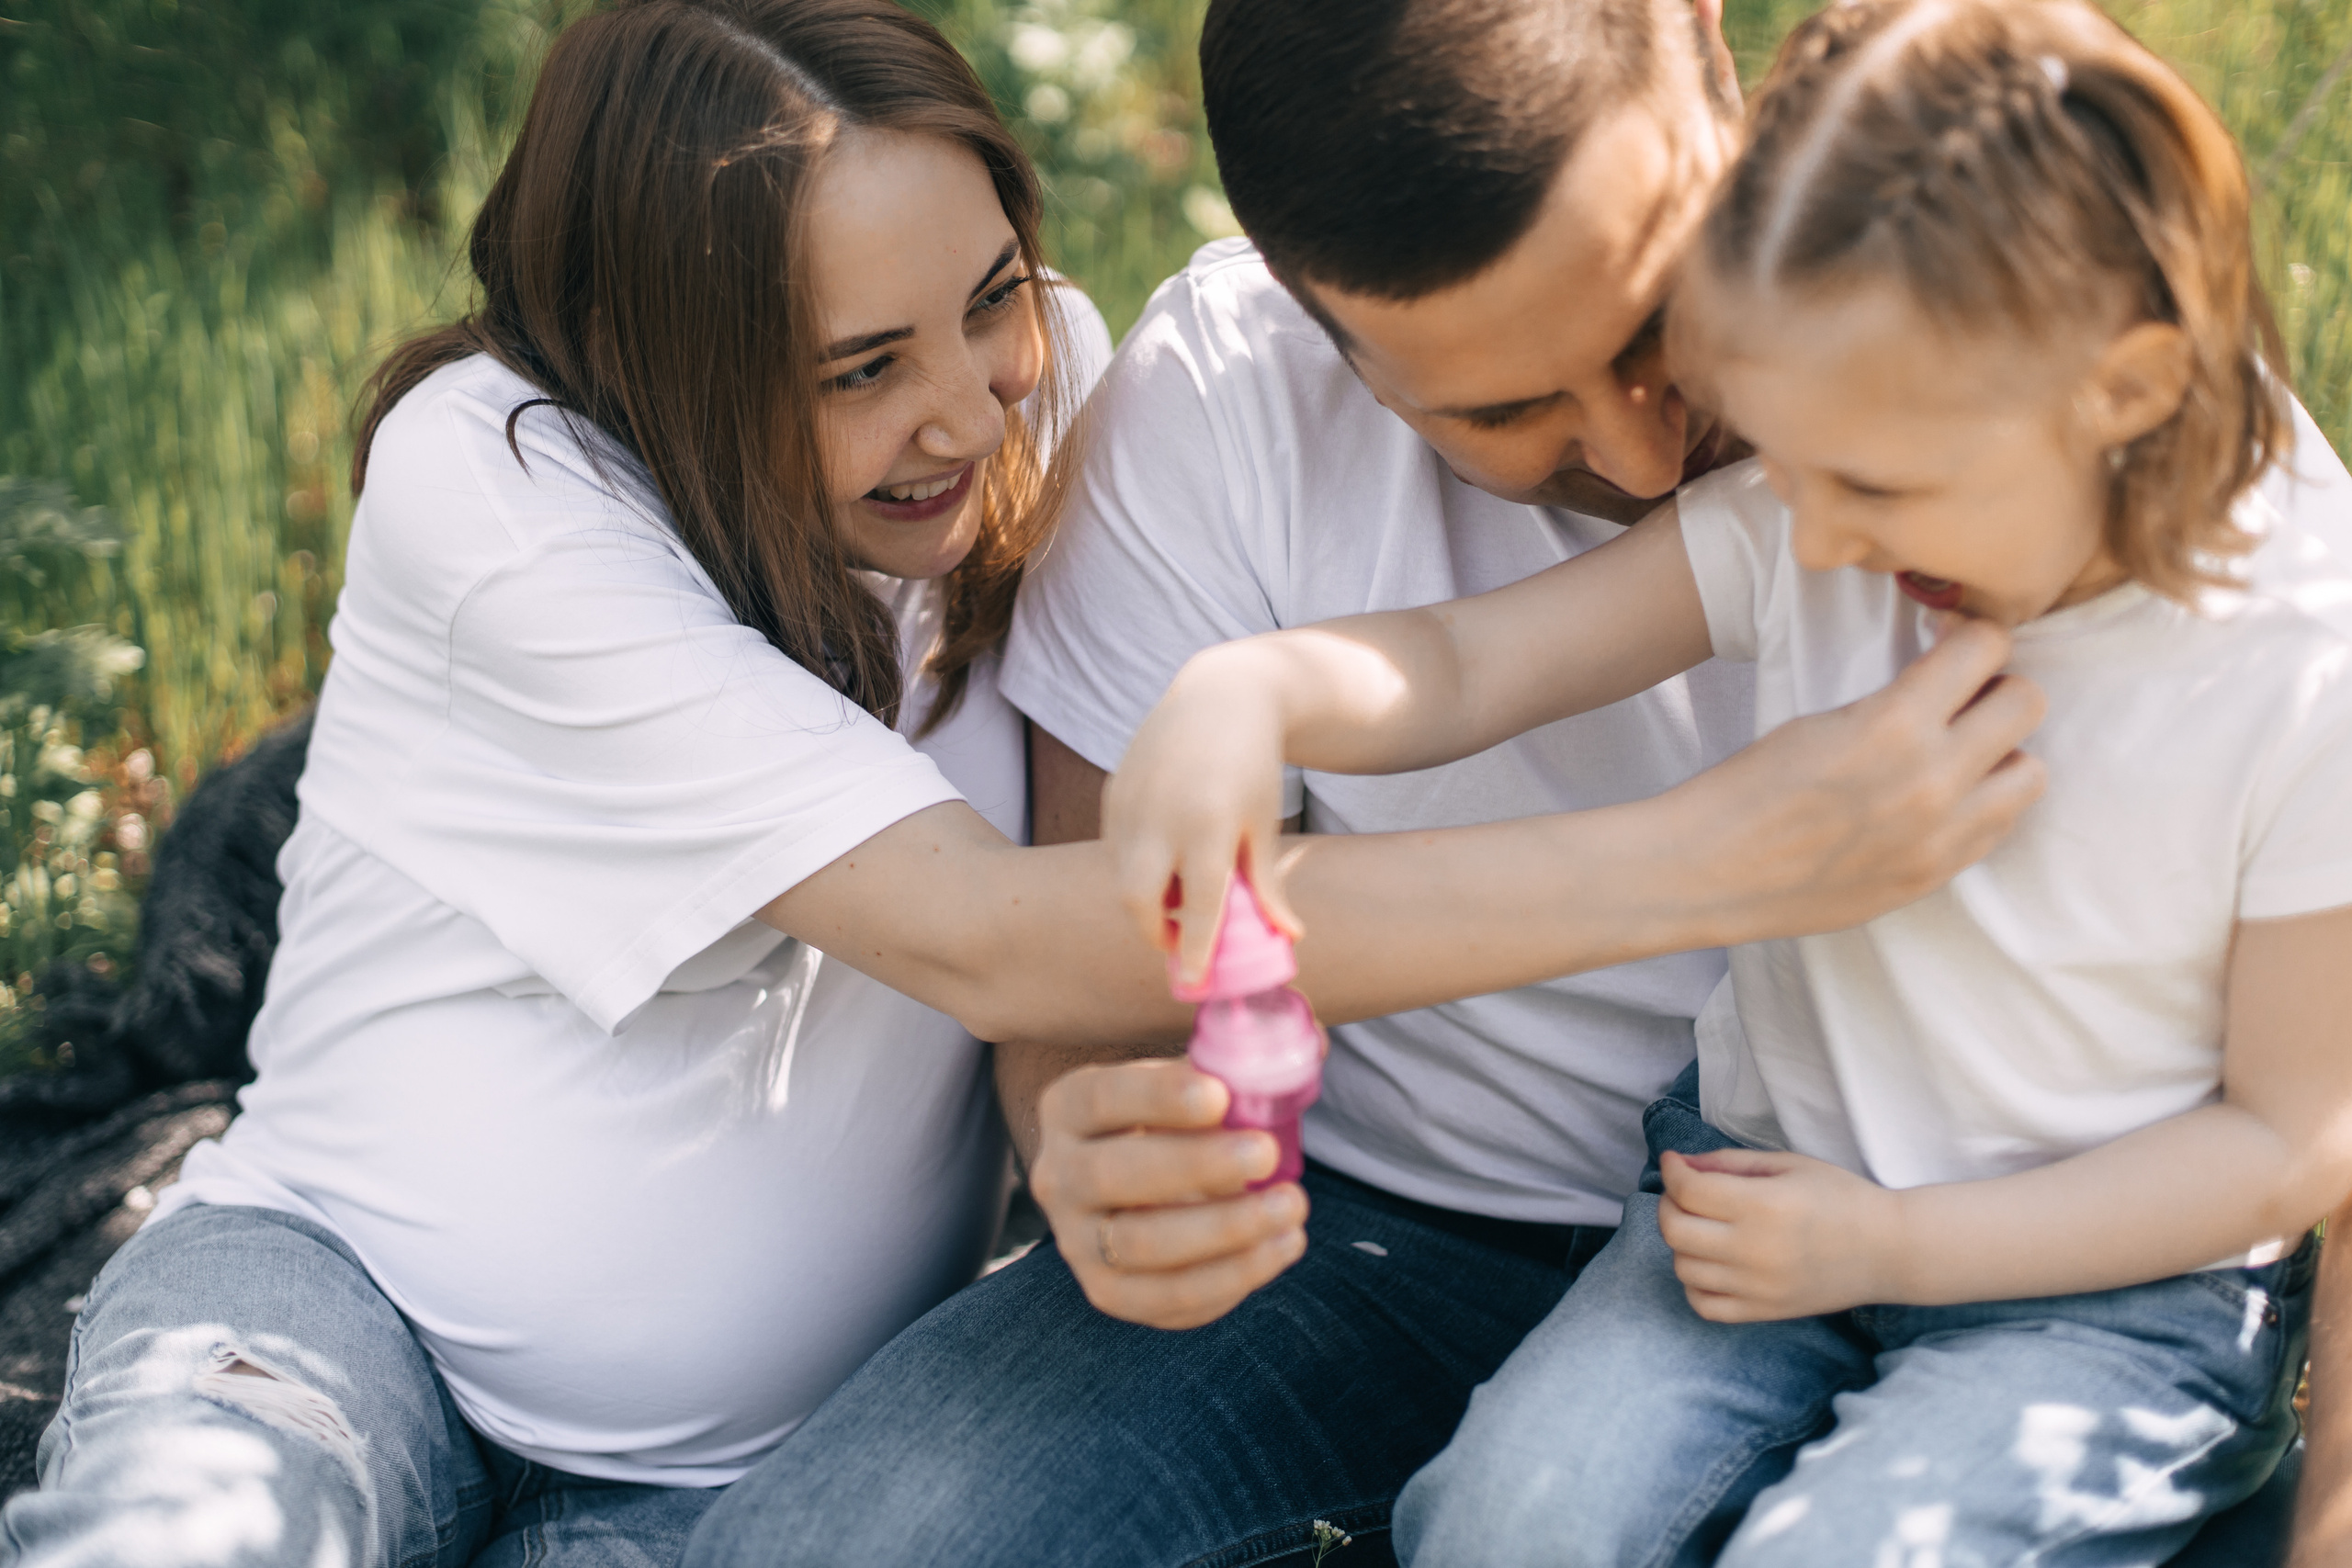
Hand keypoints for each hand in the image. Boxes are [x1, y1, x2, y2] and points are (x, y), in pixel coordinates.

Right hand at [1027, 1056, 1309, 1328]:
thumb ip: (1238, 1062)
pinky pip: (1164, 1300)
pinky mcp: (1108, 1292)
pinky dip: (1228, 1279)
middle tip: (1266, 1154)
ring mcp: (1077, 1242)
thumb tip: (1311, 1043)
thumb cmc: (1177, 1121)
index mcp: (1069, 1108)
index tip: (1220, 1096)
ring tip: (1291, 1208)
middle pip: (1113, 1176)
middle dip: (1196, 1166)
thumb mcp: (1192, 1081)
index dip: (1158, 1097)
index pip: (1103, 1098)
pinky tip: (1280, 1247)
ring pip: (1138, 1247)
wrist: (1142, 1185)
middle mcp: (1058, 1176)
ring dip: (1224, 1231)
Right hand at [1102, 646, 1302, 982]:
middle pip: (1137, 901)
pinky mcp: (1112, 791)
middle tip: (1178, 940)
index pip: (1197, 905)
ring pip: (1121, 876)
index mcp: (1209, 825)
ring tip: (1178, 889)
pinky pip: (1115, 847)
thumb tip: (1287, 938)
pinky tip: (1163, 855)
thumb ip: (1267, 885)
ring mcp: (1130, 802)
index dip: (1193, 950)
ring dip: (1146, 898)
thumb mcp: (1264, 825)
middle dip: (1154, 932)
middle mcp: (1161, 815)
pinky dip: (1135, 865)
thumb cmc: (1251, 768)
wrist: (1220, 697)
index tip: (1191, 983)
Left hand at [1656, 1147, 1904, 1320]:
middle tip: (1683, 1193)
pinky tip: (1711, 1263)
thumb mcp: (1787, 1164)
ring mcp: (1758, 1287)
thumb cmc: (1840, 1197)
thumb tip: (1681, 1165)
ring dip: (1681, 1243)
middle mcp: (1755, 1250)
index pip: (1688, 1191)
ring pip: (1683, 1267)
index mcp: (1763, 1206)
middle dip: (1668, 1204)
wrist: (1888, 1249)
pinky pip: (1704, 1305)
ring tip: (1703, 1226)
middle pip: (1675, 1230)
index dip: (1672, 1171)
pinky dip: (1695, 1283)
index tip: (1674, 1162)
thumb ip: (1729, 1163)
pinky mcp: (1764, 1312)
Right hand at [1668, 617, 2047, 946]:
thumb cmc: (1750, 787)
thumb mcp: (1823, 721)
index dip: (1971, 635)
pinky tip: (1938, 802)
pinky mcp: (1935, 875)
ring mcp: (1940, 835)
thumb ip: (1900, 702)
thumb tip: (1954, 677)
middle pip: (2028, 704)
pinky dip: (1981, 805)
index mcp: (1894, 723)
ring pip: (2030, 773)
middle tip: (1963, 698)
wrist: (1708, 871)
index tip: (1952, 643)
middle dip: (1997, 688)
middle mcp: (1933, 779)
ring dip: (2002, 754)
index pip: (1988, 646)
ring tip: (1959, 756)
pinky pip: (1998, 827)